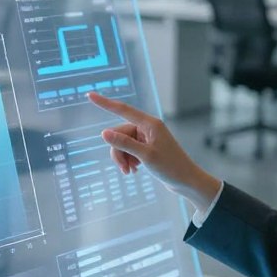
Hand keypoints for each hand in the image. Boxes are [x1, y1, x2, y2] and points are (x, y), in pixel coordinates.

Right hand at [87, 92, 221, 209]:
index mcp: (150, 124)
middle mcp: (148, 128)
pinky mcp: (147, 148)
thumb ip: (124, 144)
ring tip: (129, 172)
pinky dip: (128, 160)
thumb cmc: (171, 167)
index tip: (90, 95)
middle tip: (124, 169)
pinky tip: (134, 170)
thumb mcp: (145, 156)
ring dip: (123, 158)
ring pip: (123, 144)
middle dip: (118, 151)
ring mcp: (147, 138)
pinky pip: (129, 150)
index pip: (122, 109)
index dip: (105, 103)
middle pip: (120, 134)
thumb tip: (103, 133)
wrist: (186, 181)